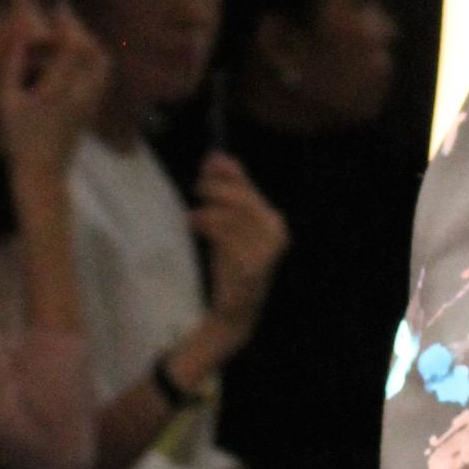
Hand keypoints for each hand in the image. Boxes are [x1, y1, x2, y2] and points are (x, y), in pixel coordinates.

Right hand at [0, 8, 107, 183]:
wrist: (43, 172)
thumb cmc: (19, 138)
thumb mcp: (8, 102)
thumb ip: (14, 67)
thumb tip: (22, 39)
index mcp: (56, 91)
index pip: (72, 47)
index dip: (68, 23)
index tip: (59, 7)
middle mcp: (80, 95)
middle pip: (92, 50)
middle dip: (80, 28)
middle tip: (65, 15)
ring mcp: (90, 103)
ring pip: (102, 62)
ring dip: (90, 42)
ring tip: (71, 33)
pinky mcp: (94, 108)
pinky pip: (101, 75)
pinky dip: (94, 58)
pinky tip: (78, 55)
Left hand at [192, 152, 288, 342]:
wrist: (235, 311)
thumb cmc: (231, 265)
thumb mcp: (229, 227)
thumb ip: (227, 196)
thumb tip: (217, 158)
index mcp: (272, 221)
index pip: (250, 188)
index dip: (230, 172)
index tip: (210, 161)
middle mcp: (275, 233)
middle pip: (243, 199)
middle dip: (217, 188)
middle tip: (197, 187)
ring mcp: (266, 251)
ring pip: (234, 217)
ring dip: (209, 210)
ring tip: (192, 214)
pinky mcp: (252, 266)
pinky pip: (227, 238)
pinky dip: (209, 226)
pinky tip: (196, 224)